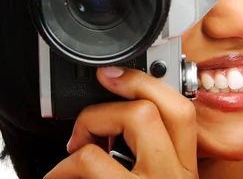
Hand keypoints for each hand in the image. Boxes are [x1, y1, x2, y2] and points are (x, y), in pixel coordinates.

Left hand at [44, 66, 197, 177]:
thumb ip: (149, 155)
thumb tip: (114, 125)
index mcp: (185, 167)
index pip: (181, 108)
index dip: (145, 82)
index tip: (113, 74)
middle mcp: (175, 174)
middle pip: (153, 105)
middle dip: (110, 105)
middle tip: (88, 123)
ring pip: (130, 118)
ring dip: (89, 126)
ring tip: (73, 150)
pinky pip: (89, 160)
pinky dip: (62, 166)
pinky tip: (57, 176)